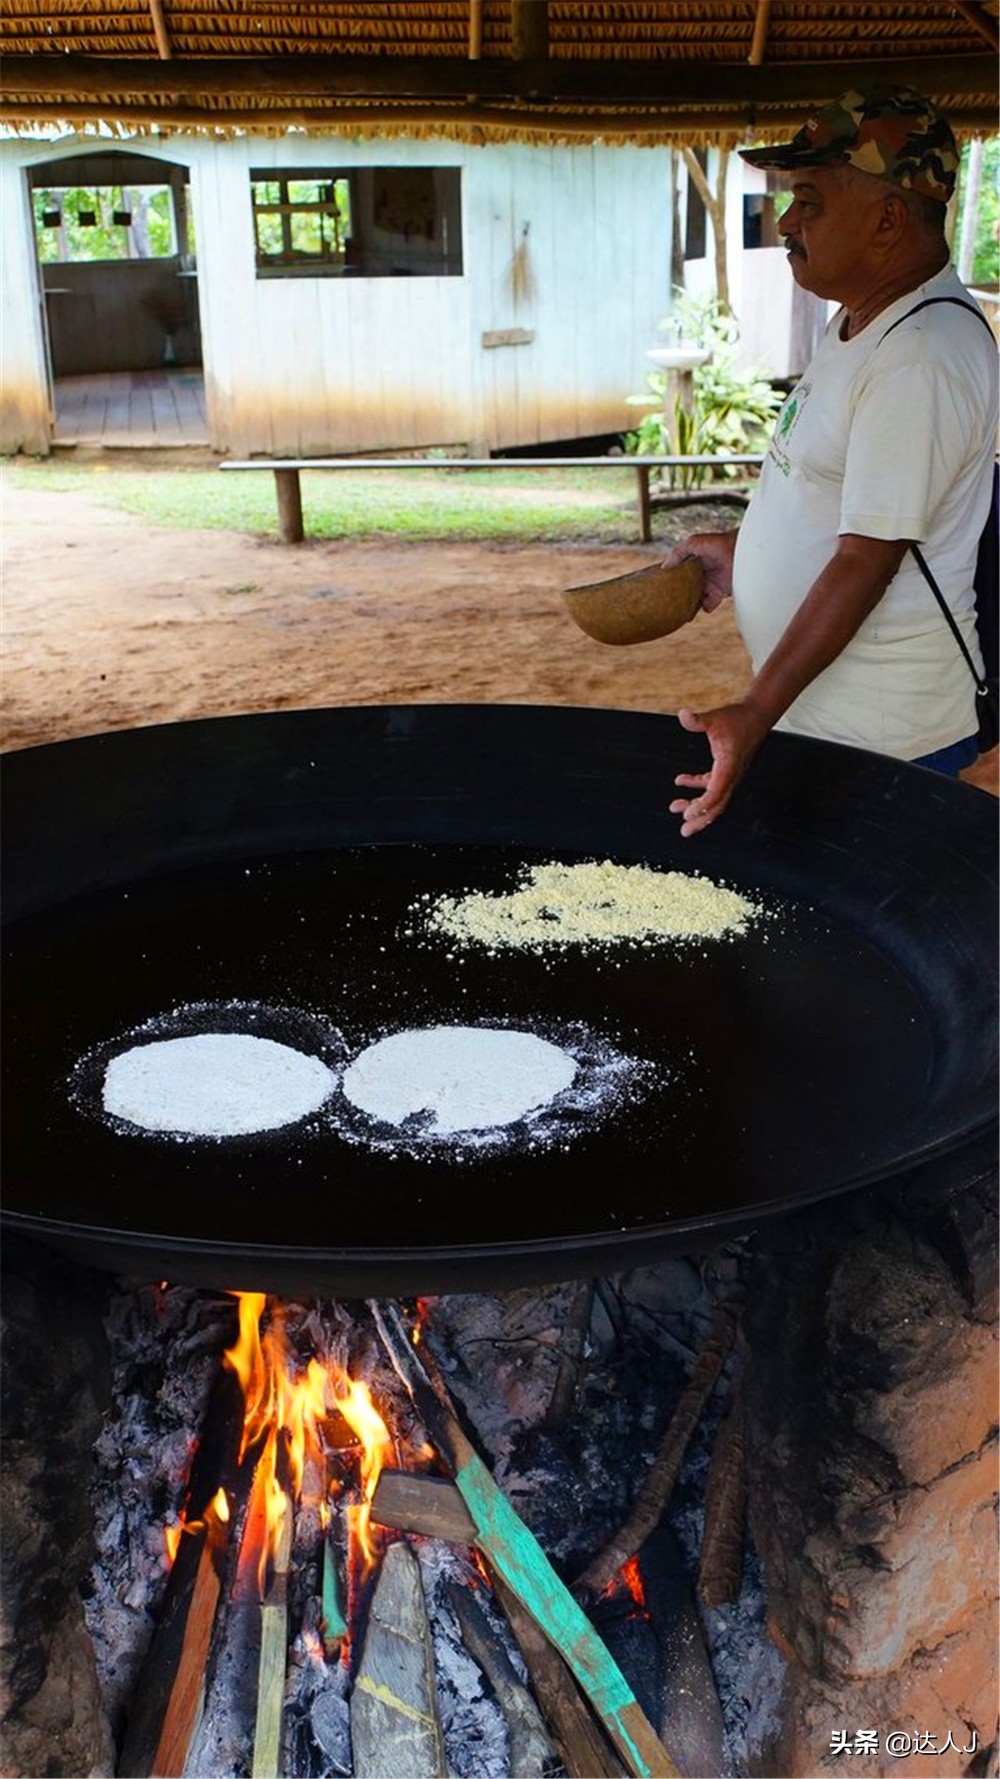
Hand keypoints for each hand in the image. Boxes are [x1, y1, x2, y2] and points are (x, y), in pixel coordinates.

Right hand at [660, 530, 737, 613]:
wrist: (740, 552)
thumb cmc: (719, 543)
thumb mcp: (694, 543)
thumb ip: (678, 553)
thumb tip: (664, 567)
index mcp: (692, 563)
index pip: (677, 574)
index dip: (669, 580)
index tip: (659, 588)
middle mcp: (700, 575)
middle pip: (685, 589)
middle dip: (678, 596)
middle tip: (667, 603)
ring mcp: (709, 584)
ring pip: (694, 599)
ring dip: (688, 605)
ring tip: (680, 611)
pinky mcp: (719, 592)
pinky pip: (708, 605)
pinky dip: (705, 607)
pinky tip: (701, 605)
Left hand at [669, 702, 767, 836]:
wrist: (756, 716)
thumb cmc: (738, 718)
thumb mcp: (715, 718)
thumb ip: (698, 720)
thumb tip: (683, 714)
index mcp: (729, 766)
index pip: (716, 793)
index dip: (701, 806)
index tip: (686, 814)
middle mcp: (731, 775)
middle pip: (717, 805)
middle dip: (700, 819)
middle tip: (684, 830)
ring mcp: (730, 774)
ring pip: (714, 798)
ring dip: (696, 806)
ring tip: (676, 808)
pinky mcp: (727, 770)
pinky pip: (712, 786)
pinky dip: (697, 787)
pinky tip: (680, 781)